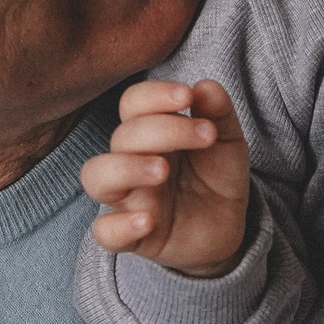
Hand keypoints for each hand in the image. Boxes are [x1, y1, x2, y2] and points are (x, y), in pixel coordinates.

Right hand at [79, 79, 252, 278]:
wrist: (225, 228)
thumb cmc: (215, 177)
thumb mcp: (227, 142)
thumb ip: (218, 113)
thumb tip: (206, 86)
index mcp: (149, 133)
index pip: (133, 104)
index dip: (154, 95)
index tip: (187, 97)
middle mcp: (131, 161)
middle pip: (122, 136)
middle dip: (162, 129)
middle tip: (205, 135)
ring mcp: (128, 199)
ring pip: (96, 177)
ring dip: (127, 168)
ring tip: (162, 170)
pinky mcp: (132, 237)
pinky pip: (105, 232)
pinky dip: (120, 226)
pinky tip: (148, 220)